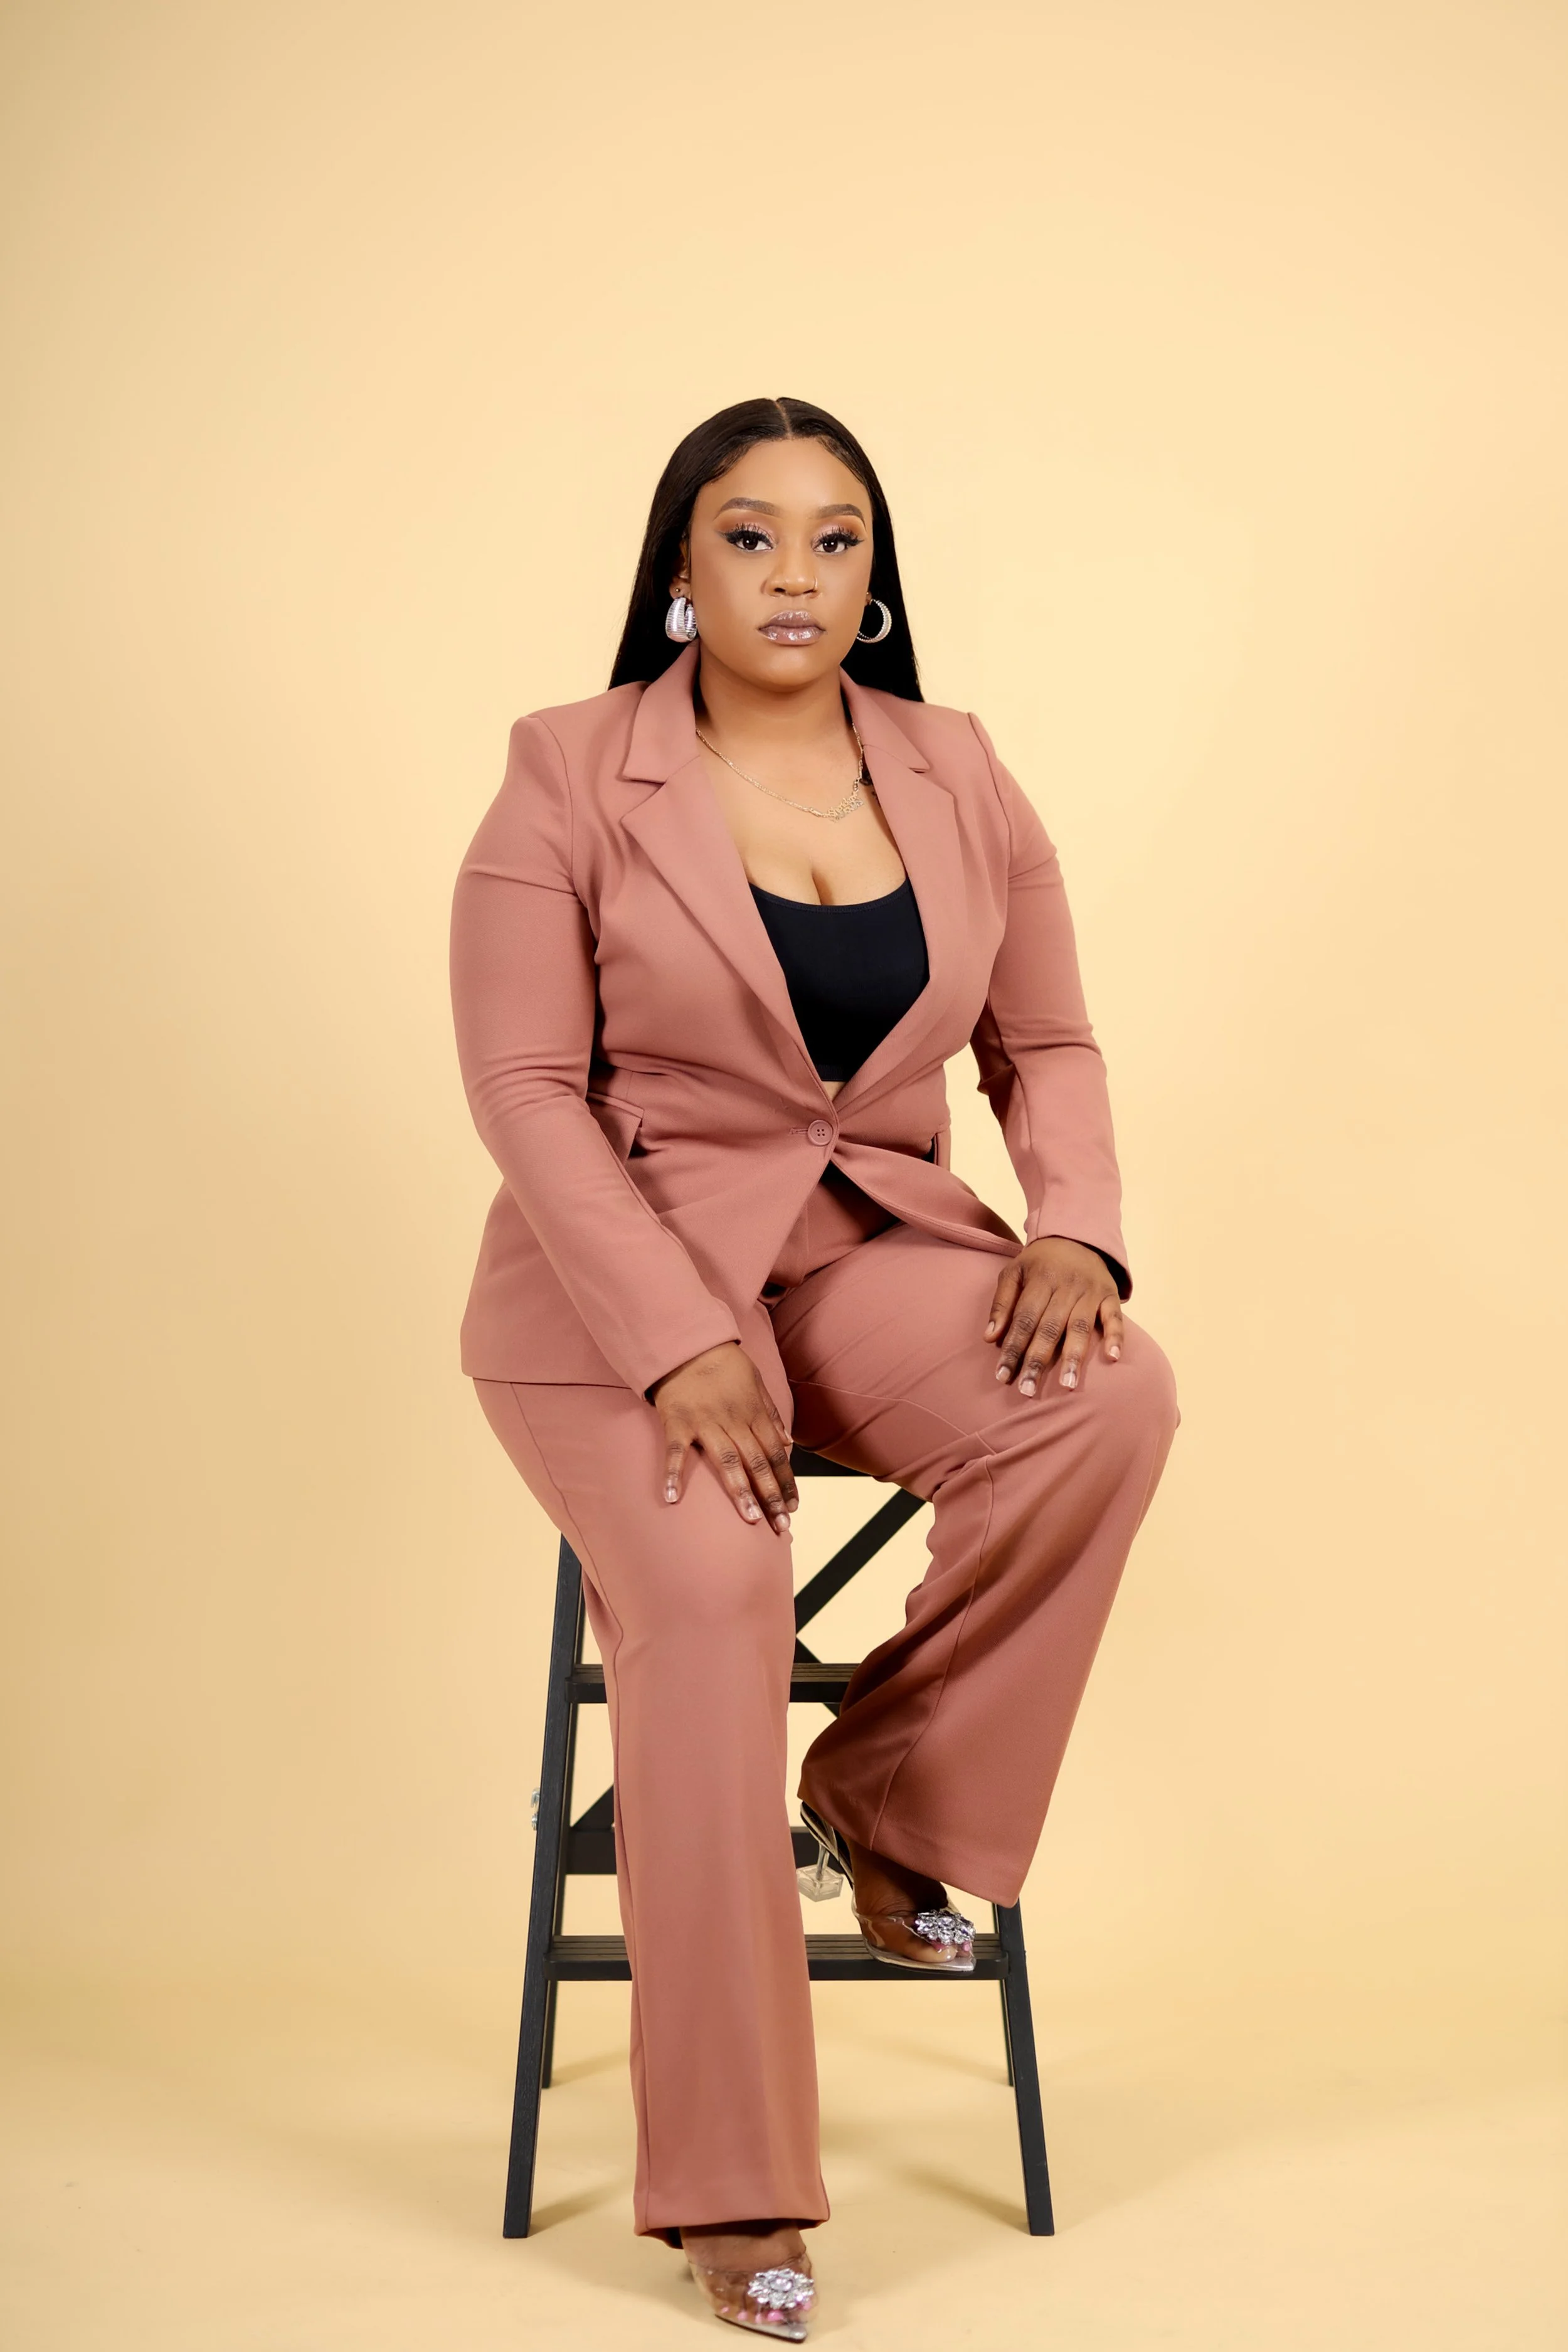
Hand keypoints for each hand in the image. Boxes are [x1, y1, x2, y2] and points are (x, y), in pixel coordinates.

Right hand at [649, 1341, 799, 1534]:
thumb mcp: (756, 1382)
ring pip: (726, 1461)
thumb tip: (788, 1441)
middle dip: (771, 1495)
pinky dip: (672, 1474)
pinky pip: (675, 1451)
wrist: (688, 1342)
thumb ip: (771, 1413)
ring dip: (740, 1491)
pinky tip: (672, 1498)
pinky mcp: (677, 1421)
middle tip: (781, 1526)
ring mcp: (705, 1422)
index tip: (793, 1507)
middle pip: (756, 1462)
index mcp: (753, 1413)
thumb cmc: (724, 1363)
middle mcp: (733, 1420)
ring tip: (752, 1519)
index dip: (785, 1481)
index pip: (775, 1454)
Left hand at [985, 1236, 1123, 1395]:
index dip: (1012, 1348)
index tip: (1002, 1376)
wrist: (1078, 1235)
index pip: (1023, 1319)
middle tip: (1028, 1390)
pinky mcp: (1110, 1294)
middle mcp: (1066, 1286)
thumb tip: (989, 1337)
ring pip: (1081, 1326)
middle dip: (1037, 1360)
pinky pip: (1115, 1317)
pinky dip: (1116, 1336)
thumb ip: (1001, 1303)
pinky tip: (1112, 1358)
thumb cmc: (1040, 1262)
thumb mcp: (1014, 1272)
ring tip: (1068, 1384)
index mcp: (1039, 1280)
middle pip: (1049, 1328)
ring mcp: (1090, 1291)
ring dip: (1075, 1356)